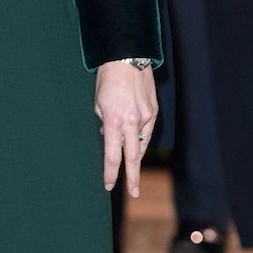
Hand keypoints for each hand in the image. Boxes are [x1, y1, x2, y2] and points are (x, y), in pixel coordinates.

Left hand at [96, 60, 157, 198]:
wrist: (128, 59)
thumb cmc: (107, 81)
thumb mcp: (98, 104)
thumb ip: (105, 125)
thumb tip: (108, 138)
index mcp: (114, 121)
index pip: (112, 155)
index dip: (110, 173)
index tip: (108, 185)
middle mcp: (132, 121)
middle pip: (132, 157)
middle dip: (132, 177)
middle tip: (134, 193)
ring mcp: (145, 117)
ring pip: (141, 144)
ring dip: (135, 157)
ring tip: (132, 173)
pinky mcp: (154, 111)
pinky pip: (147, 131)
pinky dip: (141, 139)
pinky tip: (136, 146)